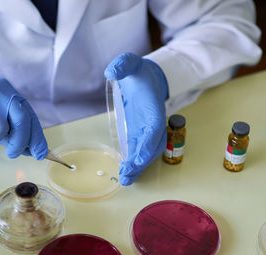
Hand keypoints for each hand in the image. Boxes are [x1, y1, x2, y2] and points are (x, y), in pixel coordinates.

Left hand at [104, 52, 167, 185]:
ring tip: (126, 179)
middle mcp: (153, 122)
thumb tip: (111, 71)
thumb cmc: (139, 72)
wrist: (147, 78)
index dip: (147, 144)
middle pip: (152, 146)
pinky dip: (134, 162)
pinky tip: (126, 172)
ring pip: (146, 152)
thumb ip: (123, 64)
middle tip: (127, 175)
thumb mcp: (131, 63)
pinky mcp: (139, 133)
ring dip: (138, 166)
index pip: (154, 129)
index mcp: (153, 107)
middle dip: (141, 162)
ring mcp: (146, 129)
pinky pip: (139, 150)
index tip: (139, 158)